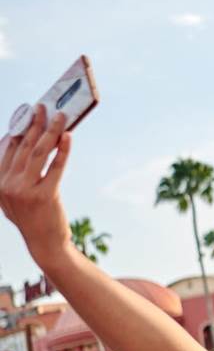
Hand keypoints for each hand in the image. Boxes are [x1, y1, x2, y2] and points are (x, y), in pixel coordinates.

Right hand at [0, 105, 73, 262]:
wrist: (45, 243)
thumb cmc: (33, 216)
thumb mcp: (13, 196)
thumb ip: (12, 173)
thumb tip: (17, 141)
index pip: (8, 148)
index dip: (19, 128)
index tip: (28, 113)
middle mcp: (7, 184)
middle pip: (23, 146)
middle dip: (34, 123)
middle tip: (43, 107)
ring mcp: (24, 190)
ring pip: (39, 152)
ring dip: (50, 130)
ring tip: (61, 116)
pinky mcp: (44, 195)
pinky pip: (56, 166)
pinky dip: (63, 149)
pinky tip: (68, 137)